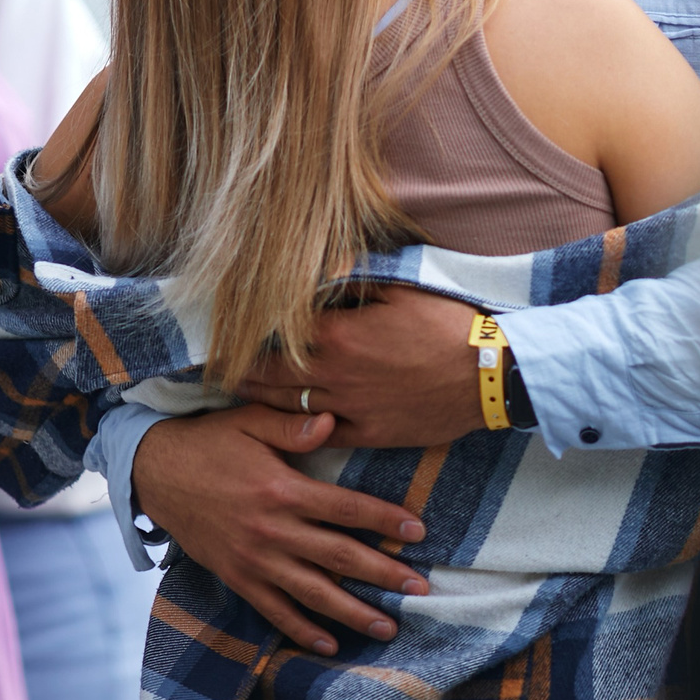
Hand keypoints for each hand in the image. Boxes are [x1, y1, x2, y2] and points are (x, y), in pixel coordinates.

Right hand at [131, 406, 428, 655]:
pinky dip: (302, 630)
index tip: (418, 532)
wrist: (153, 473)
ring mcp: (254, 560)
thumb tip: (332, 421)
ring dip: (353, 612)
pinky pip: (274, 610)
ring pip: (313, 593)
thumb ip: (292, 425)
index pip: (346, 509)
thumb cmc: (208, 442)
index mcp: (282, 490)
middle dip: (384, 574)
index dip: (385, 521)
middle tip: (420, 590)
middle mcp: (272, 531)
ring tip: (388, 627)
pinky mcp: (237, 577)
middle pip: (339, 558)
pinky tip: (330, 644)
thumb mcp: (249, 421)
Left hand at [233, 285, 481, 447]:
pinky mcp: (371, 433)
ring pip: (290, 406)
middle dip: (240, 371)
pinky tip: (281, 426)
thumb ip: (356, 278)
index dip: (247, 332)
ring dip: (259, 400)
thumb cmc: (447, 325)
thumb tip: (325, 265)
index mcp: (338, 333)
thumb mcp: (401, 288)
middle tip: (210, 370)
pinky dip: (297, 430)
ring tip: (234, 395)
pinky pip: (322, 434)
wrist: (488, 375)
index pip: (279, 332)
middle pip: (273, 374)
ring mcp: (351, 407)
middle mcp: (336, 374)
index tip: (222, 331)